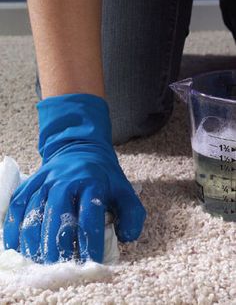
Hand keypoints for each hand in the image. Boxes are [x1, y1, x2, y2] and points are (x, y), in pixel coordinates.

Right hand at [3, 94, 145, 263]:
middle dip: (58, 248)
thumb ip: (132, 214)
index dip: (90, 245)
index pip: (90, 219)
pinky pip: (18, 205)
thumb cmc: (104, 176)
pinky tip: (17, 245)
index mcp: (93, 184)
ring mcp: (46, 180)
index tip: (90, 264)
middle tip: (60, 268)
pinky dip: (14, 227)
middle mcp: (66, 181)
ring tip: (40, 261)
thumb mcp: (124, 190)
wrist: (81, 149)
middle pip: (57, 218)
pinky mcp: (32, 181)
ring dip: (34, 242)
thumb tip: (126, 239)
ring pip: (34, 214)